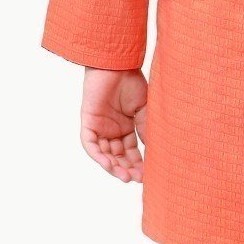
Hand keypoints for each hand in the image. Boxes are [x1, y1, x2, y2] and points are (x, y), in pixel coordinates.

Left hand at [80, 68, 147, 182]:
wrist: (117, 64)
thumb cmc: (131, 81)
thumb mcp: (144, 109)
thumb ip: (146, 129)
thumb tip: (154, 151)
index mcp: (125, 126)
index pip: (131, 151)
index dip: (138, 164)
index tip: (147, 175)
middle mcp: (111, 129)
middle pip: (118, 156)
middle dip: (127, 169)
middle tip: (136, 179)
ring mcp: (99, 126)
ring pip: (104, 154)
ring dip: (114, 166)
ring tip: (125, 177)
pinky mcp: (89, 122)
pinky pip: (90, 144)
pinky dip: (98, 156)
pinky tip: (109, 165)